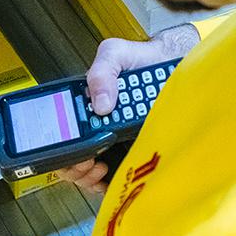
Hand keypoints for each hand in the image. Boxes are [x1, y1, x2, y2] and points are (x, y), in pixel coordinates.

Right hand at [58, 24, 199, 192]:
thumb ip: (102, 73)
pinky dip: (110, 180)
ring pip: (92, 172)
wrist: (171, 64)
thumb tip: (100, 105)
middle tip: (89, 165)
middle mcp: (98, 124)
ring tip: (100, 169)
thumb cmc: (141, 59)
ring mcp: (114, 138)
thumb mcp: (115, 54)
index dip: (66, 151)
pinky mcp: (133, 147)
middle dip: (77, 168)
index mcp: (87, 105)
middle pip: (74, 159)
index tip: (80, 155)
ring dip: (90, 178)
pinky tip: (113, 175)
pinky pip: (118, 172)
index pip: (64, 135)